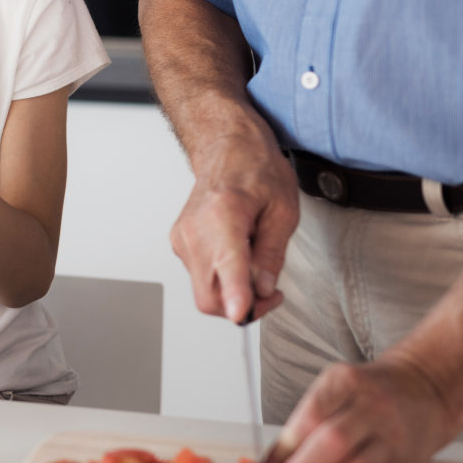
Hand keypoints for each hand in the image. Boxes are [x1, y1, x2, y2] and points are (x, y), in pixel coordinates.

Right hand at [170, 128, 298, 321]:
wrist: (226, 148)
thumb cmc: (255, 170)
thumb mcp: (283, 210)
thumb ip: (272, 253)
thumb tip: (264, 287)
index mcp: (223, 213)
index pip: (227, 266)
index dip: (236, 296)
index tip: (241, 314)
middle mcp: (194, 230)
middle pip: (210, 296)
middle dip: (242, 307)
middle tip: (269, 292)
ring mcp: (182, 240)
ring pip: (205, 293)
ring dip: (234, 293)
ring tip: (256, 261)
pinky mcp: (179, 246)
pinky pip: (202, 279)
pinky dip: (223, 280)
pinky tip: (239, 256)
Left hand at [262, 354, 461, 462]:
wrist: (424, 391)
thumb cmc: (365, 395)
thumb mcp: (334, 391)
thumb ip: (304, 424)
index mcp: (346, 381)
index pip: (312, 414)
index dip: (286, 446)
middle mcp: (373, 406)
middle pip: (332, 442)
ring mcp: (393, 435)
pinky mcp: (407, 461)